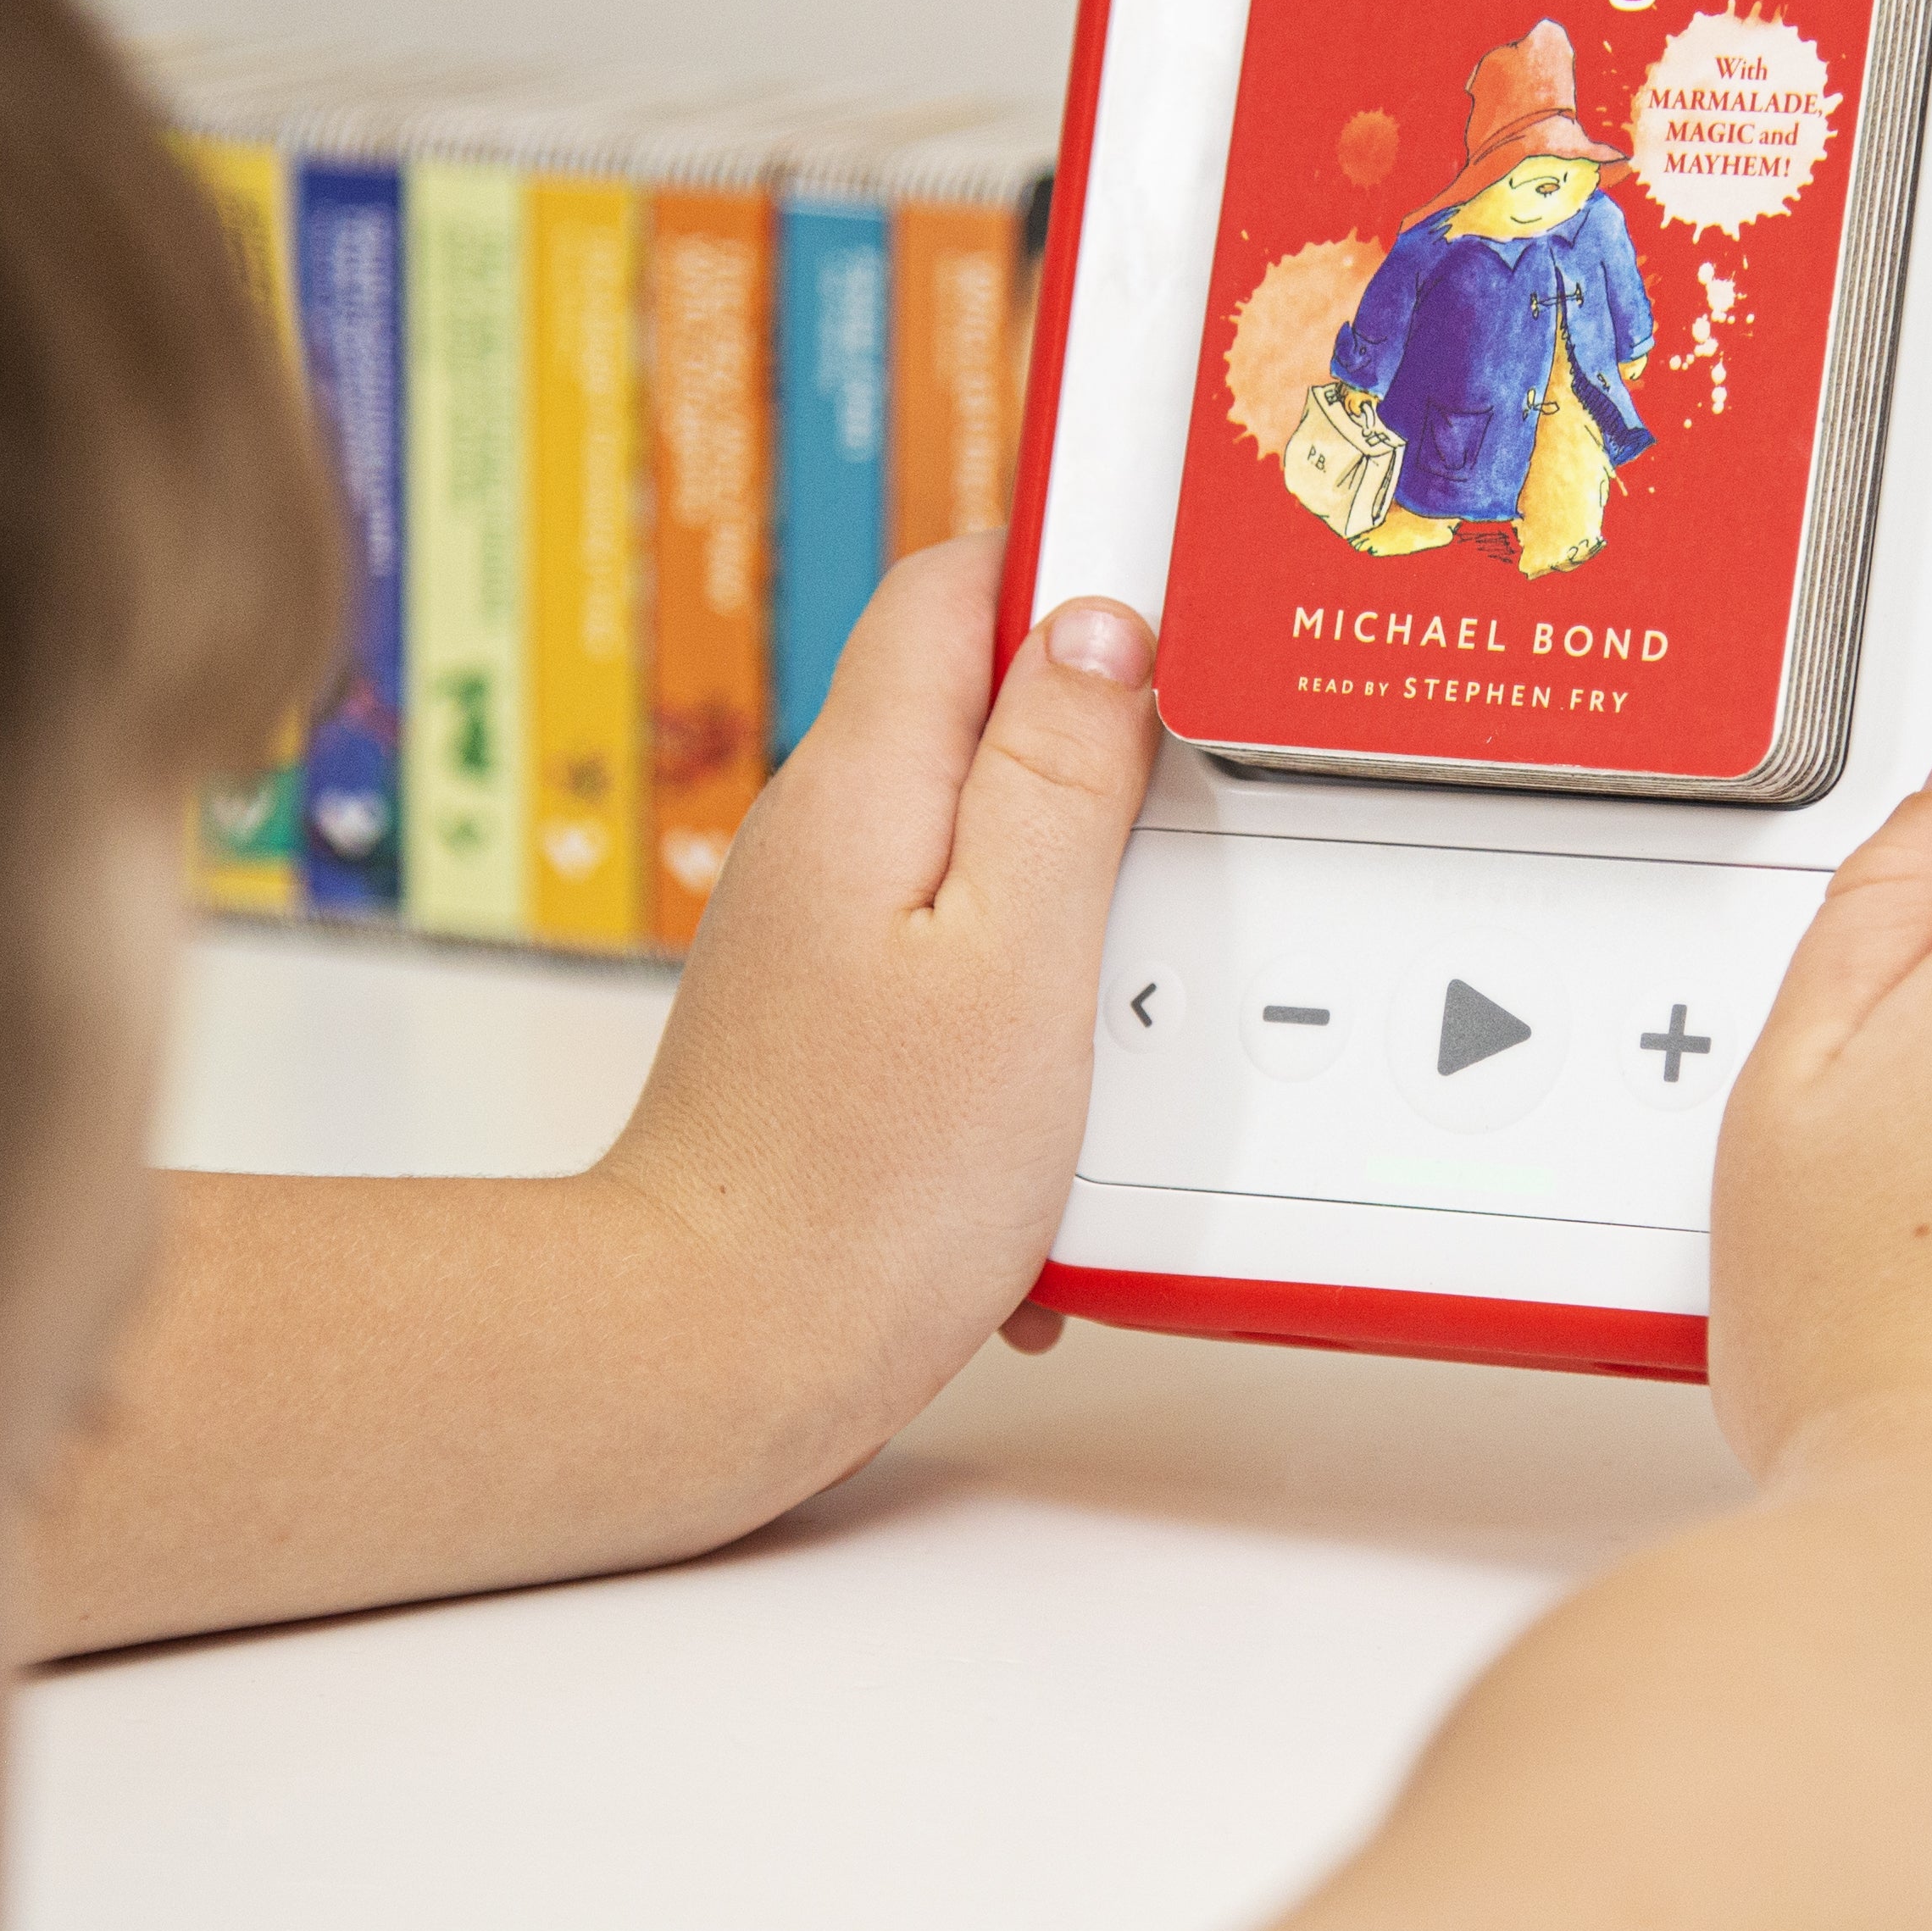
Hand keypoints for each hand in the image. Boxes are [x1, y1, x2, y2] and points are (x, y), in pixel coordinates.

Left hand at [594, 532, 1158, 1446]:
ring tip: (1149, 984)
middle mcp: (828, 840)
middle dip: (1113, 749)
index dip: (1080, 567)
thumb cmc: (867, 1188)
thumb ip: (1064, 781)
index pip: (961, 584)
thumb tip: (1101, 625)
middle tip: (1210, 810)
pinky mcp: (844, 1024)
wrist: (721, 1362)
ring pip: (992, 846)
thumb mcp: (1018, 962)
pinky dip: (1045, 1012)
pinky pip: (972, 962)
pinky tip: (1076, 1107)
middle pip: (989, 711)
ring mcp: (828, 933)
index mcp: (867, 786)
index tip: (1189, 603)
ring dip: (1090, 902)